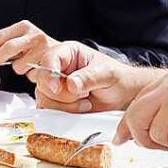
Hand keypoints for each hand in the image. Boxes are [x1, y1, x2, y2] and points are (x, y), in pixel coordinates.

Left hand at [0, 20, 56, 76]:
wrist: (63, 55)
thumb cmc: (38, 50)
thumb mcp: (20, 42)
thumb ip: (3, 46)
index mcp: (22, 27)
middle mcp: (32, 34)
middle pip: (6, 48)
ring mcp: (42, 47)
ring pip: (18, 65)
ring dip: (18, 69)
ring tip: (26, 65)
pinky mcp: (49, 61)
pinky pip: (30, 73)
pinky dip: (30, 75)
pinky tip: (35, 69)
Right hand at [32, 41, 164, 112]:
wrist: (124, 96)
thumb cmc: (118, 78)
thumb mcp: (107, 74)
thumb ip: (89, 77)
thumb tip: (71, 84)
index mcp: (69, 53)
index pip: (49, 58)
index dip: (49, 73)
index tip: (57, 87)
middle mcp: (59, 68)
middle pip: (43, 81)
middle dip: (62, 94)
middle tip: (83, 95)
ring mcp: (56, 86)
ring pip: (44, 97)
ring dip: (65, 105)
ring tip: (85, 102)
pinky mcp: (57, 103)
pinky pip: (49, 110)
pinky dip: (64, 113)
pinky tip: (81, 108)